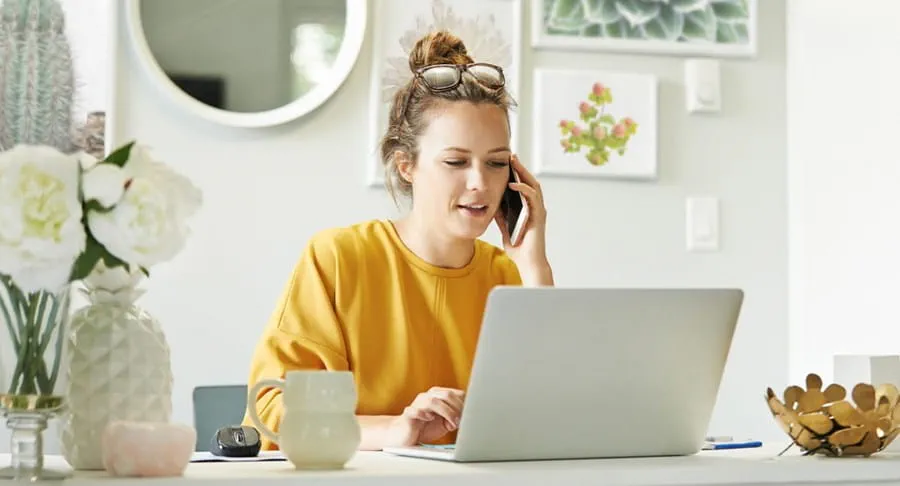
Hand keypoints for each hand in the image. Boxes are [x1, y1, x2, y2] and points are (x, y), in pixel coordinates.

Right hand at [383, 387, 464, 446]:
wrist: (403, 435)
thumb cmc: (425, 427)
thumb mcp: (444, 422)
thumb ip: (455, 417)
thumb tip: (469, 417)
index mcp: (438, 395)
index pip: (455, 393)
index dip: (465, 404)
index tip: (470, 416)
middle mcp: (427, 396)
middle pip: (446, 395)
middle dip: (457, 408)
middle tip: (461, 422)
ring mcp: (417, 404)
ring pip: (432, 401)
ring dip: (446, 412)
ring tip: (451, 424)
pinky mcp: (408, 415)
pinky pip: (414, 410)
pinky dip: (423, 413)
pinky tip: (430, 418)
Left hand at [493, 154, 549, 271]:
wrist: (528, 262)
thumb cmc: (518, 247)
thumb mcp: (504, 226)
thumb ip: (501, 214)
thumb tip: (491, 202)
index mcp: (528, 208)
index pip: (523, 185)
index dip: (516, 173)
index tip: (507, 162)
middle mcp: (535, 207)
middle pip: (530, 181)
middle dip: (520, 168)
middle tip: (511, 156)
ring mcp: (538, 210)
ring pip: (533, 186)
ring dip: (523, 173)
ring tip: (513, 162)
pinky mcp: (539, 216)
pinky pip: (532, 198)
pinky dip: (523, 189)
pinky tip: (513, 183)